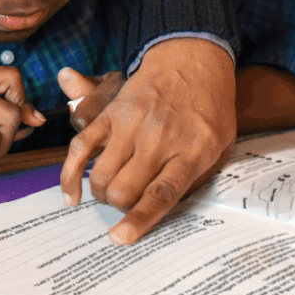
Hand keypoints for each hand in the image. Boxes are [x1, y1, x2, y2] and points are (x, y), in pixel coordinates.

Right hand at [59, 38, 236, 244]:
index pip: (161, 193)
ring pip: (101, 176)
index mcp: (191, 150)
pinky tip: (72, 194)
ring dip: (102, 193)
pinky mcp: (110, 114)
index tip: (120, 237)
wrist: (192, 57)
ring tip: (113, 189)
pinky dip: (70, 176)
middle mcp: (158, 139)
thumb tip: (172, 208)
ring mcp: (131, 125)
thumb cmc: (210, 105)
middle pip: (125, 190)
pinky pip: (80, 147)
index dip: (139, 219)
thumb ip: (201, 176)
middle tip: (129, 201)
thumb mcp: (224, 142)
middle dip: (121, 207)